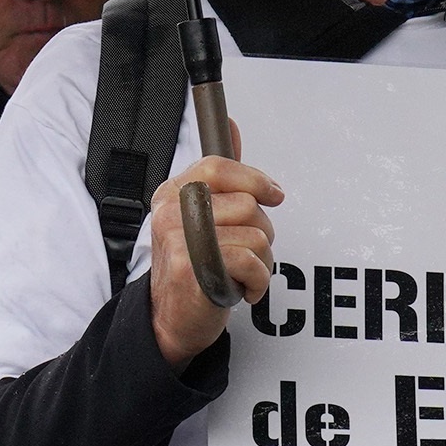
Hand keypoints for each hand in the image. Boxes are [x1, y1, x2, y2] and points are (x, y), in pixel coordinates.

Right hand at [148, 136, 280, 368]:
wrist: (171, 319)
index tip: (273, 193)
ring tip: (240, 272)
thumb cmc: (192, 267)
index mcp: (172, 193)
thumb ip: (220, 174)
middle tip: (245, 250)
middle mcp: (171, 213)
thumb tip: (230, 125)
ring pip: (256, 236)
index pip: (217, 167)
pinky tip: (240, 288)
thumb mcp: (200, 215)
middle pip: (248, 204)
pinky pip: (251, 262)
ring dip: (261, 262)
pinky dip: (257, 281)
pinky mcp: (191, 267)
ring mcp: (179, 239)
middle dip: (262, 233)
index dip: (255, 179)